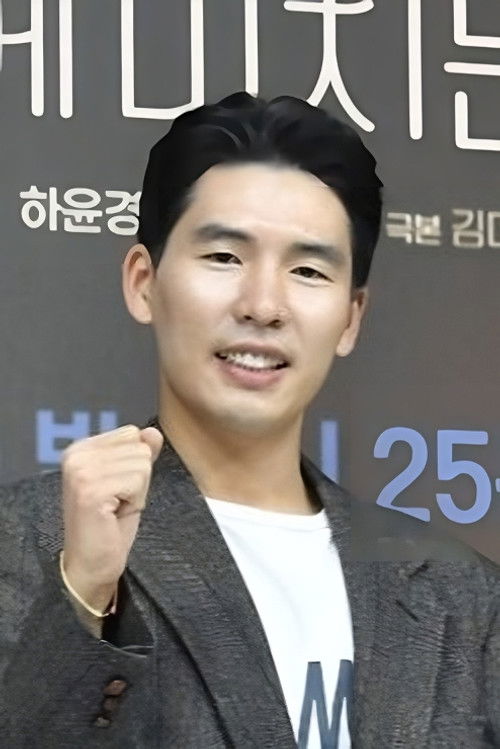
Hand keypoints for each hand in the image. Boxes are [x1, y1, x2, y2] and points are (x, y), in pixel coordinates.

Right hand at [61, 425, 163, 609]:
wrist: (91, 565)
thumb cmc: (110, 525)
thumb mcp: (130, 481)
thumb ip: (139, 454)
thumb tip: (153, 432)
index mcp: (80, 448)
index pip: (132, 433)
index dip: (133, 464)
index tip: (116, 488)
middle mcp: (76, 454)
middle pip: (139, 447)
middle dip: (138, 478)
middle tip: (117, 502)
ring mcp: (81, 471)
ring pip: (142, 463)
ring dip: (138, 491)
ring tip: (116, 508)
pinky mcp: (90, 490)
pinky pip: (138, 481)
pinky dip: (136, 501)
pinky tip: (115, 515)